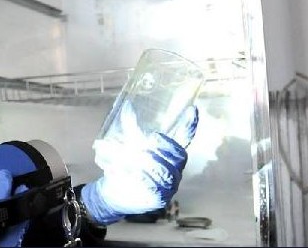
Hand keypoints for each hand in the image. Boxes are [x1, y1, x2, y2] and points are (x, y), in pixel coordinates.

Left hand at [81, 102, 198, 224]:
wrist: (114, 195)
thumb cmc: (125, 168)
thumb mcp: (128, 147)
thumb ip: (131, 129)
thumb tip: (127, 106)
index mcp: (171, 157)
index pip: (184, 139)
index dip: (189, 125)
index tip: (192, 109)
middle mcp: (175, 171)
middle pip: (177, 155)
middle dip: (159, 148)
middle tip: (140, 148)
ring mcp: (170, 187)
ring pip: (165, 170)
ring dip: (144, 164)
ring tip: (128, 162)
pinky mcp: (160, 199)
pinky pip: (155, 186)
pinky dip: (140, 177)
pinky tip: (130, 174)